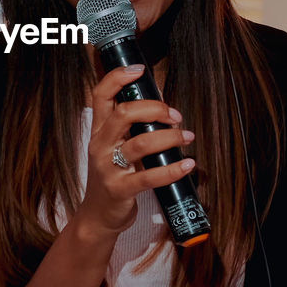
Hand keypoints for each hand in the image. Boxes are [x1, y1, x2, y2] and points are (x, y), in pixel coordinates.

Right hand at [75, 65, 196, 238]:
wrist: (98, 216)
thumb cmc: (113, 176)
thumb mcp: (115, 148)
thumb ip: (131, 128)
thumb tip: (163, 107)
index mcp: (99, 131)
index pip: (101, 95)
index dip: (118, 78)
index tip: (139, 70)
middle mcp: (100, 145)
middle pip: (124, 114)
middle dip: (155, 109)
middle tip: (175, 115)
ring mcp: (108, 168)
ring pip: (140, 143)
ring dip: (170, 137)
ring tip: (187, 137)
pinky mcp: (119, 189)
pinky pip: (148, 177)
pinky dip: (172, 170)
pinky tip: (188, 165)